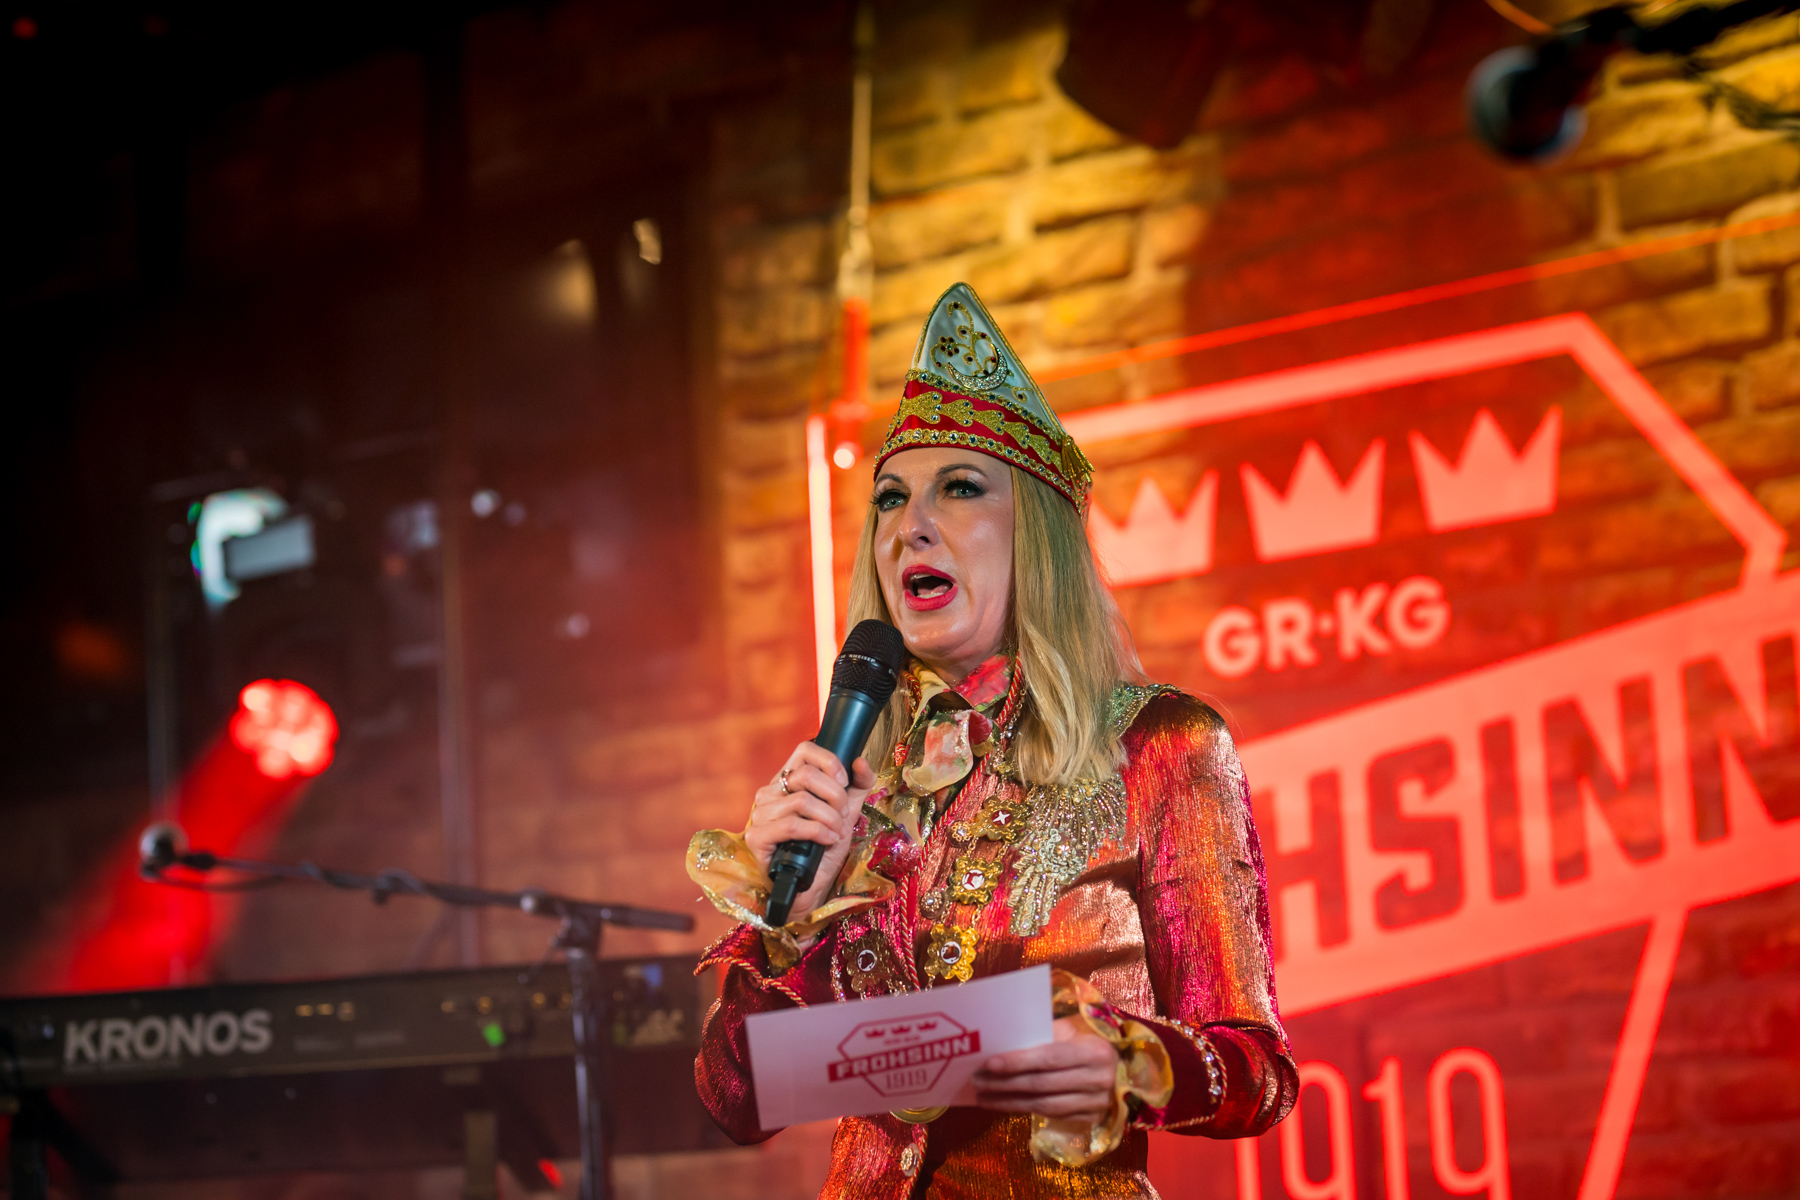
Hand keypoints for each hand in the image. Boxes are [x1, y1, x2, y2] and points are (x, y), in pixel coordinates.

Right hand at [742, 743, 876, 922]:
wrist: (810, 887)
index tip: (844, 783)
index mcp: (787, 780)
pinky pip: (792, 825)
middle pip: (806, 775)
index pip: (805, 750)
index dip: (830, 763)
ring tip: (836, 832)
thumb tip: (860, 761)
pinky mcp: (757, 837)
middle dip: (835, 797)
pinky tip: (827, 841)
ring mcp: (760, 814)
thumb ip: (857, 786)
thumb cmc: (823, 848)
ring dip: (829, 818)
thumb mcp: (846, 812)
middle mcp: (769, 792)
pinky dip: (817, 832)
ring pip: (802, 801)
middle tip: (842, 816)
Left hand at [970, 1017, 1117, 1121]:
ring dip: (1009, 1101)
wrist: (1120, 1069)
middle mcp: (1099, 1080)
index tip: (989, 1062)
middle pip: (1042, 1084)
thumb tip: (1003, 1041)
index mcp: (1095, 1051)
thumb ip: (1044, 1035)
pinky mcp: (1091, 1120)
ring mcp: (1096, 1104)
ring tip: (983, 1095)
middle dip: (1005, 1083)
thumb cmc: (1087, 1042)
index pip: (1049, 1057)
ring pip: (1043, 1106)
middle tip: (977, 1080)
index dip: (1018, 1061)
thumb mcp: (1072, 1031)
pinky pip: (1050, 1116)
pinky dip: (1023, 1110)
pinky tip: (1003, 1104)